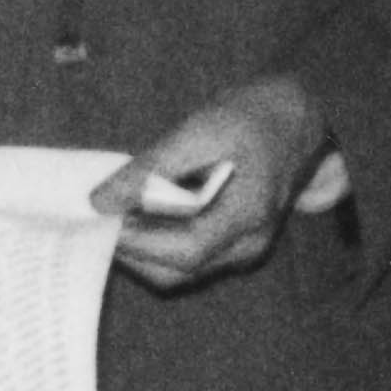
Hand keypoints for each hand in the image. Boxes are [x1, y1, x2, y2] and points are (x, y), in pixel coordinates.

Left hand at [98, 76, 331, 291]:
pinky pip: (188, 259)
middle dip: (131, 251)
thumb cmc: (251, 118)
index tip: (99, 218)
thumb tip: (101, 201)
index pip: (186, 250)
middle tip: (96, 221)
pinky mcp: (235, 246)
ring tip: (113, 217)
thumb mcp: (199, 130)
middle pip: (178, 272)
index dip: (136, 242)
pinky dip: (157, 244)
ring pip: (179, 271)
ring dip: (141, 250)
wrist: (294, 120)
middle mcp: (250, 244)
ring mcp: (245, 250)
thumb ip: (151, 167)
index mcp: (249, 214)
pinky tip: (139, 218)